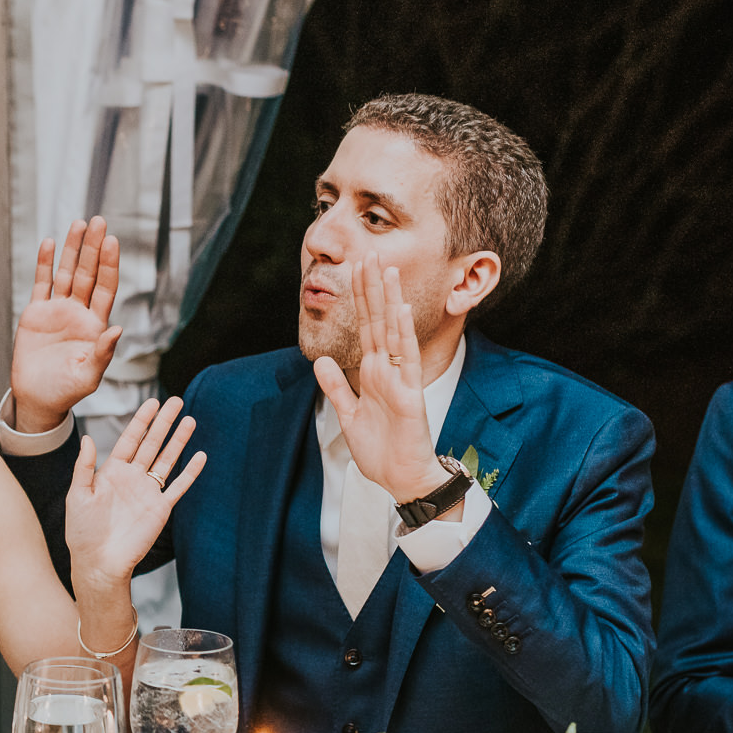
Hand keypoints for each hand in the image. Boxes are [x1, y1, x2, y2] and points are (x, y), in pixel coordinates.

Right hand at [7, 218, 120, 433]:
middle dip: (93, 248)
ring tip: (79, 223)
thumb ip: (103, 354)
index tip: (111, 242)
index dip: (108, 265)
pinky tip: (50, 243)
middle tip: (99, 221)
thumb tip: (117, 330)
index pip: (105, 288)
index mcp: (95, 325)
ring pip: (67, 273)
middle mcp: (79, 312)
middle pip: (88, 273)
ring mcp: (57, 310)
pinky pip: (41, 283)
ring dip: (73, 249)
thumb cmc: (67, 391)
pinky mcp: (36, 313)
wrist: (37, 399)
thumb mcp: (89, 376)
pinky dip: (45, 263)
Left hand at [65, 397, 204, 587]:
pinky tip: (200, 456)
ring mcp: (148, 492)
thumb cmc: (83, 533)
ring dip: (178, 441)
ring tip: (190, 420)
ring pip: (167, 460)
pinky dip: (189, 472)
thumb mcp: (78, 496)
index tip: (152, 402)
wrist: (99, 563)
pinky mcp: (160, 509)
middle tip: (176, 401)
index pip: (130, 439)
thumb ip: (84, 467)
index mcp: (112, 472)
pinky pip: (178, 487)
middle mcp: (132, 478)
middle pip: (151, 444)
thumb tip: (87, 438)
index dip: (141, 421)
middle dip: (164, 423)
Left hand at [311, 256, 449, 502]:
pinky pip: (407, 361)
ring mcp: (400, 380)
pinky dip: (403, 335)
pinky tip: (400, 311)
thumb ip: (337, 387)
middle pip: (378, 321)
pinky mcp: (410, 396)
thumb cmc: (380, 450)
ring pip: (394, 332)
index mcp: (373, 373)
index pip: (365, 328)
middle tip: (369, 253)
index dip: (359, 299)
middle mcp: (388, 370)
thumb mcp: (349, 414)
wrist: (401, 479)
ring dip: (390, 301)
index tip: (355, 269)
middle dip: (372, 289)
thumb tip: (322, 360)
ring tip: (387, 270)